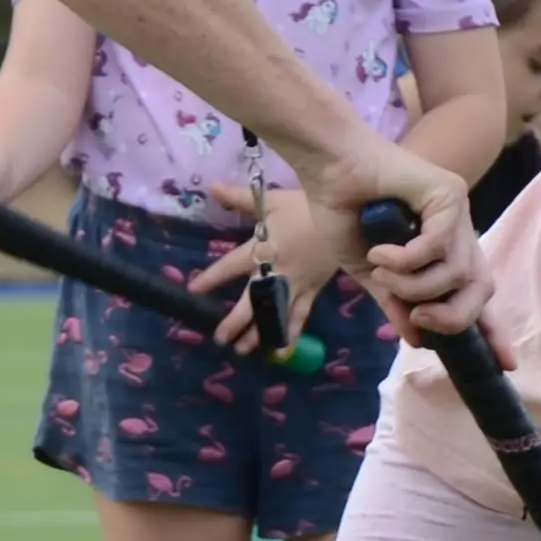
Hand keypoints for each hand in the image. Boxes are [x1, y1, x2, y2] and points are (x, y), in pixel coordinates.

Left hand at [188, 182, 354, 349]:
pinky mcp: (313, 291)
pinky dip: (291, 335)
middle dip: (236, 321)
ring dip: (260, 333)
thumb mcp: (272, 200)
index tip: (193, 289)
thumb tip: (210, 186)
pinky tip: (282, 354)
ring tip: (243, 351)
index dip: (212, 278)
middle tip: (219, 338)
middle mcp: (279, 272)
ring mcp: (297, 285)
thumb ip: (240, 198)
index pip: (231, 266)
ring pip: (276, 314)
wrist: (347, 217)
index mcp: (265, 249)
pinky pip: (300, 316)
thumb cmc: (307, 207)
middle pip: (254, 301)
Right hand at [295, 132, 493, 345]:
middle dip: (453, 317)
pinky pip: (437, 246)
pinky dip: (406, 259)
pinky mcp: (449, 194)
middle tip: (420, 317)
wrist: (328, 169)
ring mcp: (456, 213)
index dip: (492, 331)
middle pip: (480, 289)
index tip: (507, 364)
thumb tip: (416, 339)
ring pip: (455, 273)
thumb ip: (396, 303)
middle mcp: (457, 234)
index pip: (476, 296)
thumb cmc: (344, 213)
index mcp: (443, 254)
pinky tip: (379, 251)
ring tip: (381, 271)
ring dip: (413, 285)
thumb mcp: (370, 274)